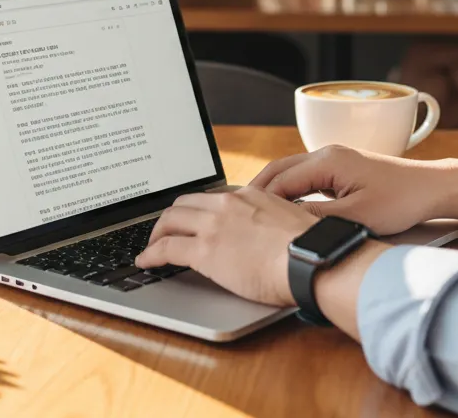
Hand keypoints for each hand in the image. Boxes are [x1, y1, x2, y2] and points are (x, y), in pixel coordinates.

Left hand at [135, 188, 318, 306]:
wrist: (311, 259)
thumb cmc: (310, 250)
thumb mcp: (290, 223)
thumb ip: (273, 222)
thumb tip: (273, 238)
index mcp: (250, 196)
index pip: (214, 197)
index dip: (199, 209)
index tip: (195, 218)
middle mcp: (228, 205)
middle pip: (186, 203)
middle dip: (173, 217)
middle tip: (168, 230)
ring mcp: (214, 226)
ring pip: (171, 221)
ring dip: (157, 233)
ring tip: (152, 245)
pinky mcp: (204, 251)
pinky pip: (166, 248)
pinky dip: (151, 254)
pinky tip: (145, 261)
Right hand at [247, 145, 457, 234]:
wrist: (432, 188)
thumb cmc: (401, 201)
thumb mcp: (356, 217)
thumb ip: (317, 220)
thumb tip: (285, 224)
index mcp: (327, 161)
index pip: (279, 180)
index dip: (257, 201)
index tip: (241, 219)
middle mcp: (326, 154)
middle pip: (278, 170)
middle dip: (256, 192)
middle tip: (236, 215)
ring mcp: (334, 159)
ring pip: (290, 172)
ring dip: (272, 191)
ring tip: (254, 215)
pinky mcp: (341, 168)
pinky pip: (305, 177)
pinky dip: (289, 191)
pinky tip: (285, 210)